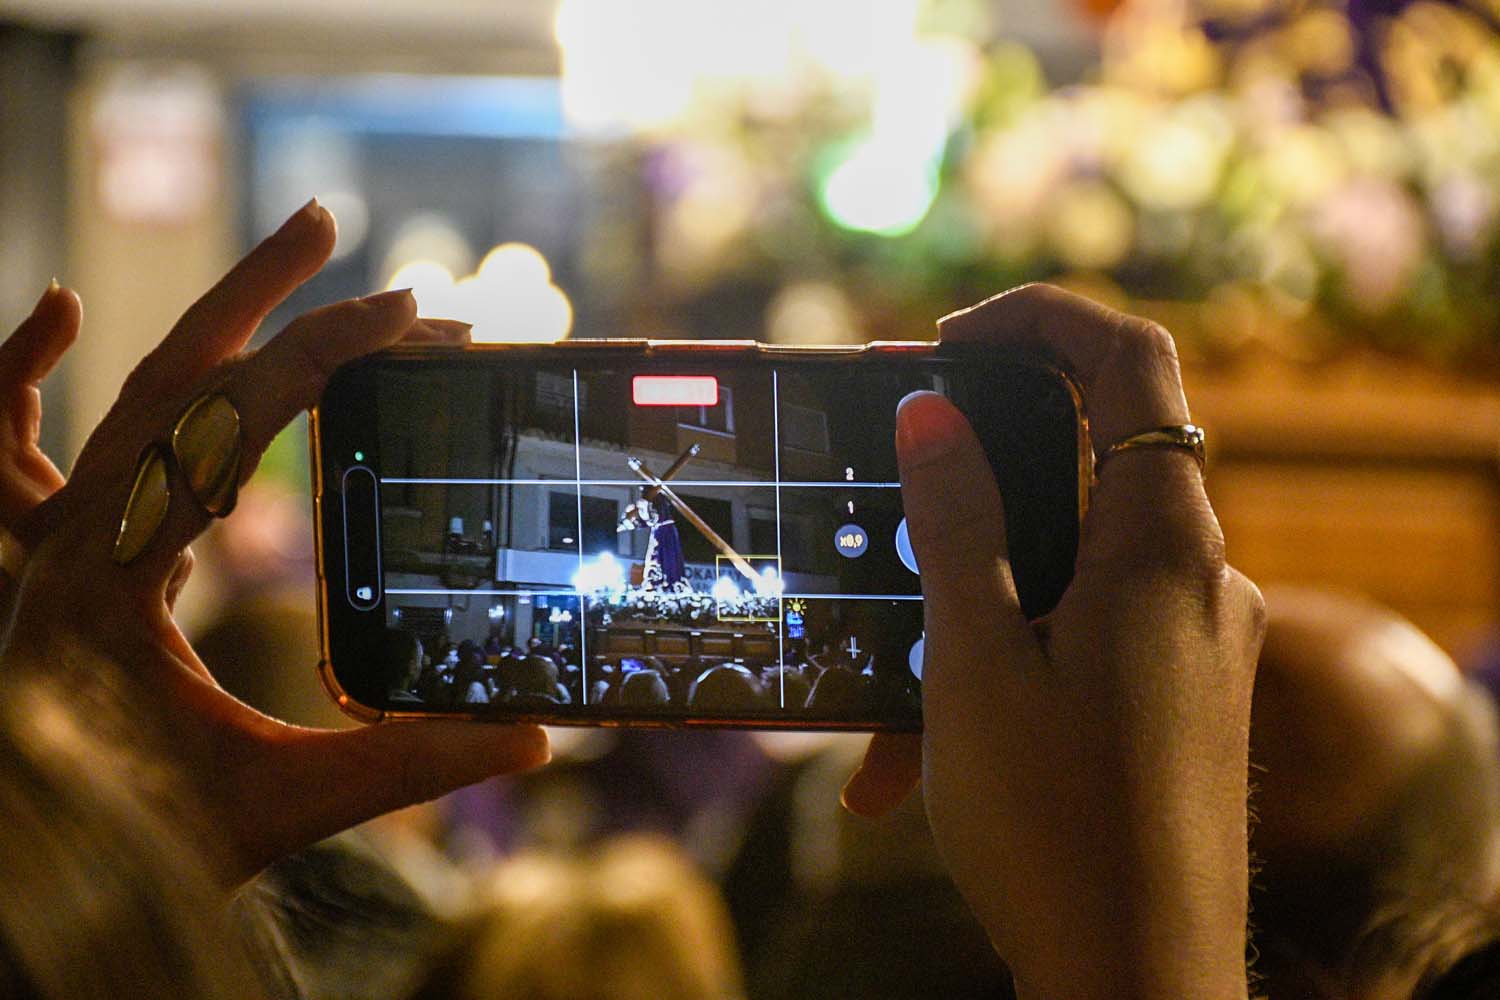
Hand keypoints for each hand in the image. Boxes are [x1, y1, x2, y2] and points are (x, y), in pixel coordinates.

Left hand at [0, 201, 549, 880]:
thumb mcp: (276, 807)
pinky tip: (135, 338)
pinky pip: (118, 444)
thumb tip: (538, 737)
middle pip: (167, 372)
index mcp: (112, 579)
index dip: (324, 357)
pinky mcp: (89, 559)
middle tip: (325, 220)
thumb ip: (408, 763)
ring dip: (219, 325)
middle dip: (255, 293)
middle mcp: (79, 542)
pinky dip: (138, 385)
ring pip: (139, 398)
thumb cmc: (132, 848)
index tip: (410, 316)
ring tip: (294, 262)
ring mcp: (74, 544)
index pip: (225, 424)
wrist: (24, 892)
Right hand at [845, 284, 1263, 998]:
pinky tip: (920, 759)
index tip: (949, 343)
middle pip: (1088, 465)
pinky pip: (1085, 643)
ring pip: (1069, 574)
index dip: (1041, 319)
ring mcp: (1198, 643)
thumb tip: (932, 411)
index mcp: (1162, 546)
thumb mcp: (975, 660)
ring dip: (971, 615)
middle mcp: (1200, 580)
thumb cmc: (1055, 825)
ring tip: (883, 720)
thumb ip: (956, 522)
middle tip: (889, 510)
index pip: (1130, 360)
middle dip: (973, 490)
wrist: (1138, 980)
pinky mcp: (1182, 698)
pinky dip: (1006, 668)